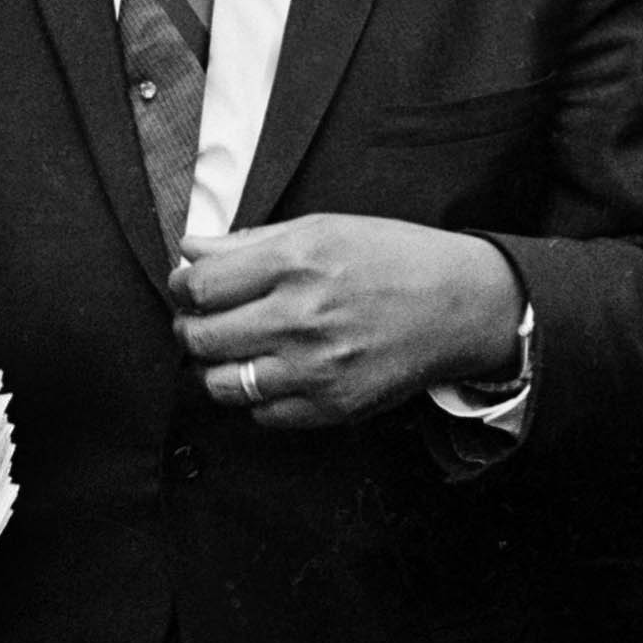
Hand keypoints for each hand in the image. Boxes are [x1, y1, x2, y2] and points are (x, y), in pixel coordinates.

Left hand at [168, 213, 521, 428]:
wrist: (460, 305)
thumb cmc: (391, 258)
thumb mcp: (321, 227)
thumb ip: (248, 242)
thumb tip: (190, 249)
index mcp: (296, 263)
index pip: (199, 286)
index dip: (182, 287)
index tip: (189, 286)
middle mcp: (302, 318)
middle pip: (200, 337)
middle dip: (190, 327)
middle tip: (202, 319)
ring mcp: (317, 368)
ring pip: (222, 384)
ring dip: (214, 367)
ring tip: (230, 349)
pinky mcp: (333, 407)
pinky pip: (263, 415)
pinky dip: (256, 396)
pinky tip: (270, 372)